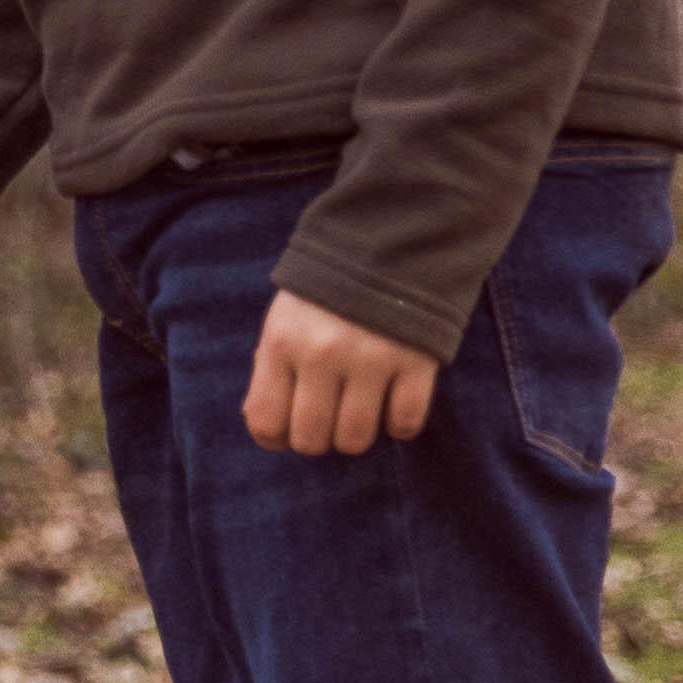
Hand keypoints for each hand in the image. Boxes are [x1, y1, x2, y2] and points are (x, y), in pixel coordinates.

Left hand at [243, 290, 439, 453]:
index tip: (289, 432)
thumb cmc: (328, 291)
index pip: (265, 421)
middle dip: (318, 439)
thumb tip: (266, 427)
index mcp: (281, 342)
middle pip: (311, 439)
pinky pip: (405, 423)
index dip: (275, 439)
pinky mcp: (417, 360)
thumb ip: (272, 368)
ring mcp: (371, 358)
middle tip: (328, 418)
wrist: (392, 242)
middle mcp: (321, 354)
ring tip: (360, 410)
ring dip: (357, 436)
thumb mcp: (284, 319)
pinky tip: (393, 404)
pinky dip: (399, 425)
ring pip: (356, 440)